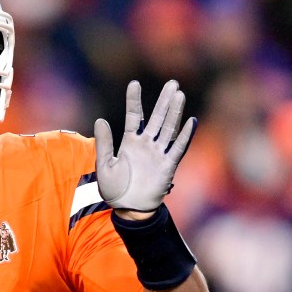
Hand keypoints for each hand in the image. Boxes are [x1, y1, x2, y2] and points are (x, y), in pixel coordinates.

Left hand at [94, 80, 196, 212]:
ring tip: (179, 95)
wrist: (128, 208)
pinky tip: (192, 121)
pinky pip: (178, 148)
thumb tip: (100, 120)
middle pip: (156, 118)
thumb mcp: (104, 165)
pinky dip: (185, 136)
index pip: (133, 116)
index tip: (134, 84)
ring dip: (174, 112)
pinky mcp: (168, 166)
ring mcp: (158, 153)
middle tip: (172, 83)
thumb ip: (104, 143)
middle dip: (164, 101)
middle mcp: (146, 144)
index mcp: (129, 142)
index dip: (134, 100)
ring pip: (168, 129)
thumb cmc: (114, 189)